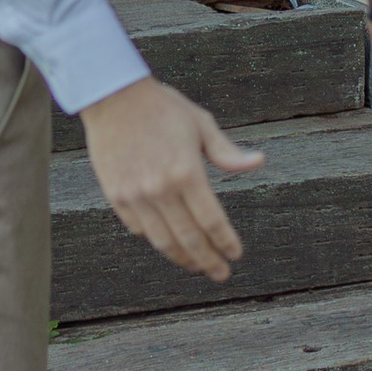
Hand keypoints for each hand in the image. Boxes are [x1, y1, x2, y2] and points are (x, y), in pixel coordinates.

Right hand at [81, 77, 262, 279]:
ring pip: (163, 241)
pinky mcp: (117, 195)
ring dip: (182, 258)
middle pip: (189, 239)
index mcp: (186, 172)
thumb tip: (259, 163)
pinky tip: (168, 242)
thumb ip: (227, 152)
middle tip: (220, 273)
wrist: (113, 97)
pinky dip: (155, 239)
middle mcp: (161, 189)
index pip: (212, 221)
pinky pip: (139, 228)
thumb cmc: (161, 107)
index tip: (235, 254)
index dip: (226, 242)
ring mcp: (136, 195)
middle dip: (208, 261)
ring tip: (196, 266)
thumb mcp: (200, 124)